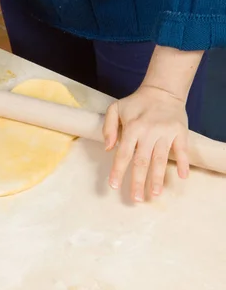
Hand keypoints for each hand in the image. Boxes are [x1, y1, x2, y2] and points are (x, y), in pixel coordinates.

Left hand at [103, 85, 189, 201]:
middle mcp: (149, 131)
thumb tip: (108, 148)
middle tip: (136, 199)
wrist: (163, 90)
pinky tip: (182, 176)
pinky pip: (182, 150)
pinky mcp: (180, 132)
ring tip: (155, 194)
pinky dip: (183, 163)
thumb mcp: (115, 108)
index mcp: (133, 127)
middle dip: (138, 181)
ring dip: (158, 178)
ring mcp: (166, 132)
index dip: (118, 170)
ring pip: (160, 159)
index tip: (114, 186)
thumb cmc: (136, 103)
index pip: (124, 153)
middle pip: (142, 161)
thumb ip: (108, 127)